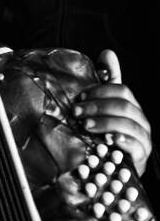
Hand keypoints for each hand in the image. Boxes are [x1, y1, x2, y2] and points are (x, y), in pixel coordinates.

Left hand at [72, 49, 151, 175]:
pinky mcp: (141, 156)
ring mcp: (143, 137)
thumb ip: (107, 83)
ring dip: (105, 123)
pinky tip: (109, 139)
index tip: (80, 97)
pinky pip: (136, 145)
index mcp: (131, 106)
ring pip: (129, 124)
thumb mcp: (105, 108)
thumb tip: (107, 53)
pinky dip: (122, 140)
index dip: (100, 91)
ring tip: (86, 126)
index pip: (121, 90)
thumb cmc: (109, 135)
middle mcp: (140, 119)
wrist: (118, 167)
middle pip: (124, 106)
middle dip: (98, 107)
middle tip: (77, 112)